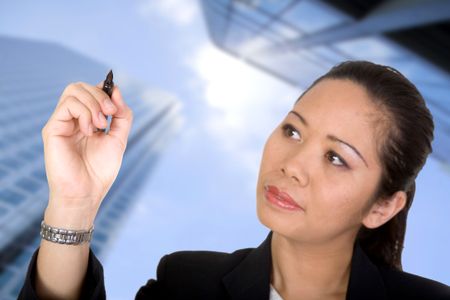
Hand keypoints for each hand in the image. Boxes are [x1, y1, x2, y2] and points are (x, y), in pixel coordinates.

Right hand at [41, 81, 132, 224]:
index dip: (104, 90)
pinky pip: (68, 105)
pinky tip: (89, 131)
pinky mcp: (52, 128)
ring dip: (94, 104)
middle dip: (101, 96)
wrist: (87, 192)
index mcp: (86, 120)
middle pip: (81, 86)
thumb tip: (116, 90)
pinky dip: (84, 113)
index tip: (116, 103)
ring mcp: (61, 122)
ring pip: (73, 90)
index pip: (91, 91)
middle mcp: (72, 119)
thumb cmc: (100, 170)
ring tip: (101, 125)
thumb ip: (122, 115)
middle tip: (111, 113)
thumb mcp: (119, 138)